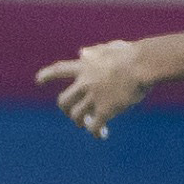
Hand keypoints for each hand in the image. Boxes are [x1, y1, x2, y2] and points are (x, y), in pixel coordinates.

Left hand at [35, 40, 151, 136]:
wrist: (144, 64)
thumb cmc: (133, 54)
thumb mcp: (110, 48)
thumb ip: (95, 51)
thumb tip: (82, 52)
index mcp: (84, 66)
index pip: (59, 70)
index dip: (46, 75)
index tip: (38, 80)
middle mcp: (84, 83)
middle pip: (63, 101)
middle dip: (66, 109)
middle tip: (73, 114)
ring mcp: (93, 97)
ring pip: (77, 116)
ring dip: (80, 122)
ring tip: (88, 125)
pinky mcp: (105, 110)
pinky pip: (94, 126)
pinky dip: (96, 132)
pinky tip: (101, 135)